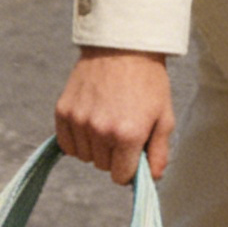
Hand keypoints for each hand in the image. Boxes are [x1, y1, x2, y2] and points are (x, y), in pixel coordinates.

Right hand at [54, 48, 174, 182]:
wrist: (122, 46)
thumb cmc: (148, 81)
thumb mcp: (164, 116)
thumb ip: (160, 152)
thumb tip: (152, 179)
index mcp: (128, 135)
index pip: (120, 177)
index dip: (129, 167)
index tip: (133, 153)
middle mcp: (100, 130)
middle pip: (102, 167)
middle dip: (114, 155)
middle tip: (123, 128)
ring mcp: (79, 120)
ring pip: (84, 156)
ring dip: (96, 147)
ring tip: (108, 120)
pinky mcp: (63, 111)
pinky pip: (67, 144)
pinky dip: (77, 140)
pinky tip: (90, 122)